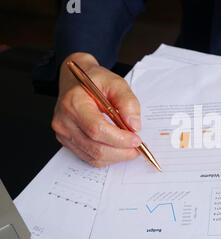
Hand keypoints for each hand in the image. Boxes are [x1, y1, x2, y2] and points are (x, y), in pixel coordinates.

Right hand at [52, 52, 141, 167]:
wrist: (75, 81)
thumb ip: (127, 102)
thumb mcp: (116, 83)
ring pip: (94, 156)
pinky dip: (108, 157)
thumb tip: (134, 125)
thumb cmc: (95, 80)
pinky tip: (118, 148)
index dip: (119, 138)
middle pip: (96, 147)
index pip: (97, 129)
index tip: (137, 139)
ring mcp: (64, 133)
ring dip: (117, 156)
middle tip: (139, 147)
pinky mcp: (67, 141)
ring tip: (131, 147)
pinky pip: (90, 158)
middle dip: (122, 151)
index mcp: (73, 103)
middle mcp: (64, 121)